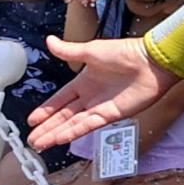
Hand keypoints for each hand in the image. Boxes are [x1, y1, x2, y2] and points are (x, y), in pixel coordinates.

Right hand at [28, 35, 169, 147]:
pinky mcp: (111, 115)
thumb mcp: (91, 50)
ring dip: (56, 134)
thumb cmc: (126, 52)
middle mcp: (90, 97)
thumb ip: (68, 51)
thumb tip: (49, 41)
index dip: (46, 110)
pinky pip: (88, 125)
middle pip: (63, 116)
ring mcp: (100, 108)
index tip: (32, 120)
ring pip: (72, 124)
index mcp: (84, 81)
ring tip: (40, 144)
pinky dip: (73, 132)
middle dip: (47, 128)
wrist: (151, 62)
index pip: (59, 99)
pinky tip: (60, 138)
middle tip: (31, 140)